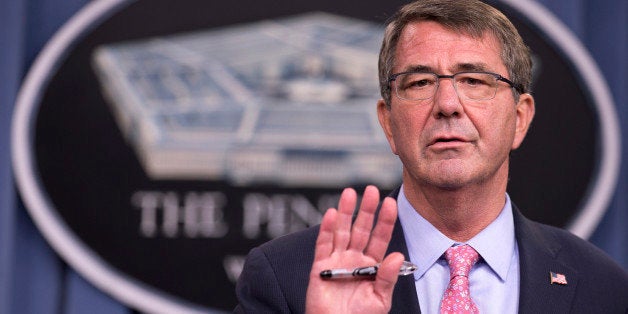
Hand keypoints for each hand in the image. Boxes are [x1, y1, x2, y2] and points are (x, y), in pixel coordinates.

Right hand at [305, 185, 403, 313]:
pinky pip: (323, 245)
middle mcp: (354, 259)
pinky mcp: (320, 267)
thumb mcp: (380, 300)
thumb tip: (397, 254)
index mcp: (371, 265)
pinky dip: (326, 229)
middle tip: (371, 190)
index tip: (390, 203)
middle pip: (361, 229)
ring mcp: (336, 261)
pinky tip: (330, 214)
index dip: (385, 220)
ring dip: (345, 212)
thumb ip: (387, 277)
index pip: (380, 237)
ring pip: (341, 231)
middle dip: (366, 209)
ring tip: (350, 193)